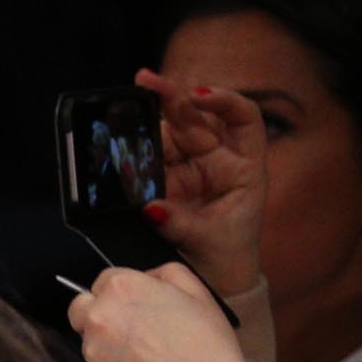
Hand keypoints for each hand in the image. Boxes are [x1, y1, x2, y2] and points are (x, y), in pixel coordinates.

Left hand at [65, 264, 261, 361]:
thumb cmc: (206, 345)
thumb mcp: (198, 292)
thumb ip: (165, 274)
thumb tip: (146, 277)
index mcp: (121, 289)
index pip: (102, 280)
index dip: (121, 290)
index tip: (137, 303)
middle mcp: (98, 317)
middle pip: (81, 307)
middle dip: (98, 311)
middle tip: (130, 325)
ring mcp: (92, 351)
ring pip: (89, 339)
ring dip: (107, 341)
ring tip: (146, 353)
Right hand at [135, 69, 266, 298]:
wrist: (215, 280)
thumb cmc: (225, 256)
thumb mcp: (207, 239)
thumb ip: (178, 222)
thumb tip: (149, 206)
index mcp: (243, 166)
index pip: (243, 118)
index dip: (224, 101)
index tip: (198, 97)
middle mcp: (217, 160)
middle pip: (196, 118)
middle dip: (171, 97)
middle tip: (145, 81)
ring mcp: (188, 169)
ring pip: (168, 134)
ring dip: (147, 123)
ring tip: (124, 113)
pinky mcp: (164, 183)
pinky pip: (148, 160)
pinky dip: (133, 152)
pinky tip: (119, 144)